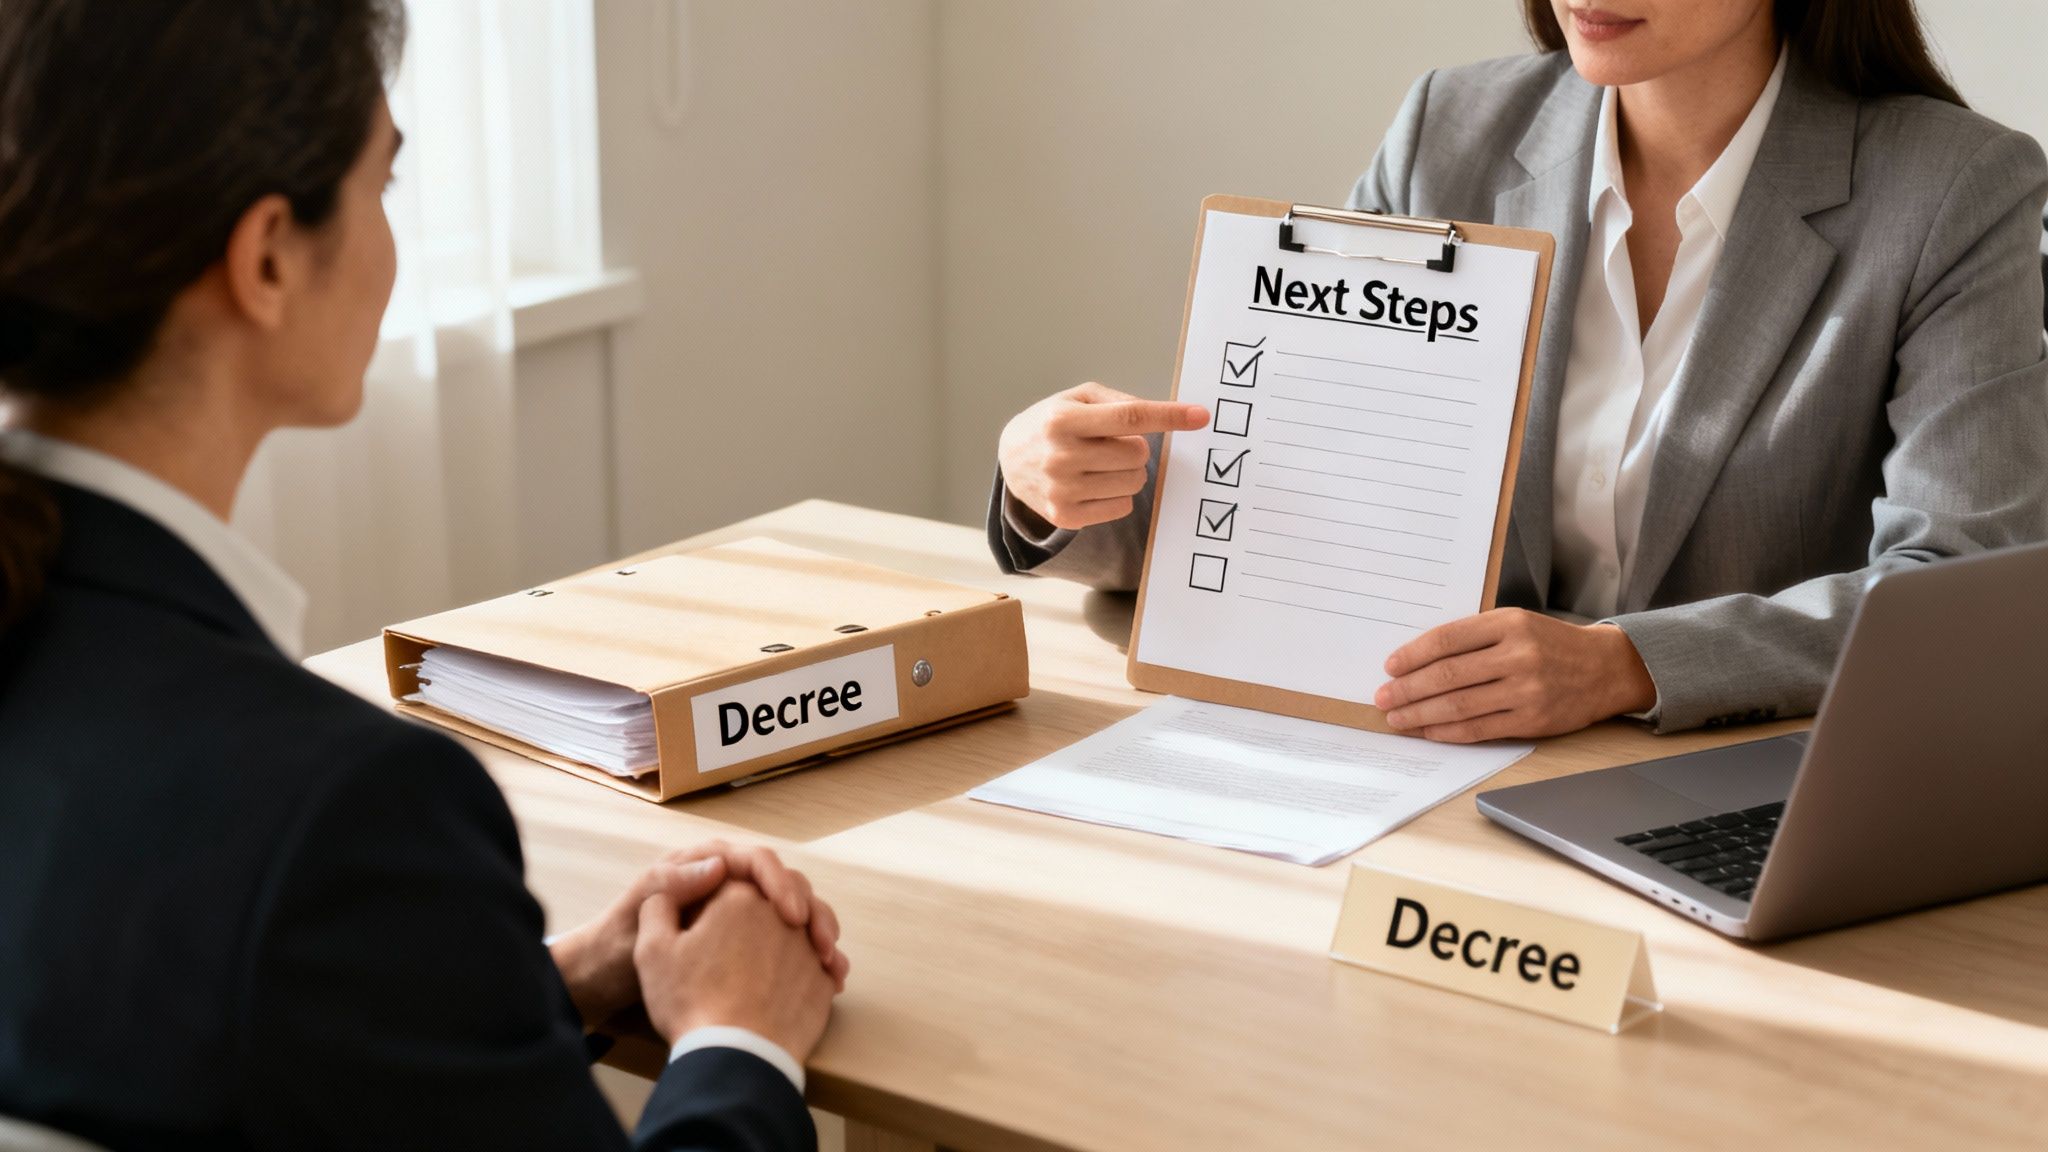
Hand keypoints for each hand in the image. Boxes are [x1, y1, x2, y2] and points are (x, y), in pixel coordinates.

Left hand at [550, 841, 846, 1027]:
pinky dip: (811, 957)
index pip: (753, 861)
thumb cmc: (613, 947)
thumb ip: (673, 886)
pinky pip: (788, 943)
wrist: (604, 983)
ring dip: (819, 932)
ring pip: (794, 912)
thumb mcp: (636, 915)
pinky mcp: (749, 943)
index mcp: (702, 867)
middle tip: (821, 943)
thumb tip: (722, 864)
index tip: (789, 915)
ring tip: (832, 962)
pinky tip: (830, 977)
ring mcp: (741, 914)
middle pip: (783, 885)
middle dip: (809, 910)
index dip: (777, 883)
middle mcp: (726, 885)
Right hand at [635, 881, 838, 1062]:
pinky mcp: (824, 981)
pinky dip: (811, 966)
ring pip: (807, 927)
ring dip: (794, 933)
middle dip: (766, 905)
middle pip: (778, 896)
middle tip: (744, 936)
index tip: (708, 921)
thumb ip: (658, 908)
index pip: (734, 879)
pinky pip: (822, 963)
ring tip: (773, 959)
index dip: (718, 896)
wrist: (735, 1058)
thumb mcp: (653, 952)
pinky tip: (794, 982)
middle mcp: (782, 913)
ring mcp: (809, 947)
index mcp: (740, 896)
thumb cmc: (691, 1003)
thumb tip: (667, 893)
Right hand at [997, 382, 1208, 530]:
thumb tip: (1164, 416)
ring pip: (1134, 482)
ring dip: (1128, 472)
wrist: (1011, 460)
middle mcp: (1060, 455)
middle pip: (1137, 454)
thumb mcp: (1077, 398)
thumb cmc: (1053, 423)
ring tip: (1101, 464)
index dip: (1169, 416)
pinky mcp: (1065, 515)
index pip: (1128, 417)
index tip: (1200, 417)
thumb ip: (1119, 403)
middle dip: (1135, 448)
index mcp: (1062, 419)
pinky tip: (1095, 484)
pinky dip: (1117, 494)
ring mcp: (1061, 489)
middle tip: (1111, 445)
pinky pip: (1122, 506)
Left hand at [1373, 609, 1655, 742]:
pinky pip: (1480, 728)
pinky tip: (1429, 730)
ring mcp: (1527, 690)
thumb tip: (1417, 661)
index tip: (1390, 667)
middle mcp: (1518, 655)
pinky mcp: (1533, 720)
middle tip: (1383, 698)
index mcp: (1509, 624)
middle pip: (1448, 675)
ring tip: (1397, 717)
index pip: (1447, 639)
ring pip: (1460, 705)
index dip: (1413, 655)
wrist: (1604, 668)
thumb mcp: (1516, 623)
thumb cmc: (1550, 644)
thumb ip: (1473, 638)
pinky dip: (1449, 731)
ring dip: (1421, 714)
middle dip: (1408, 689)